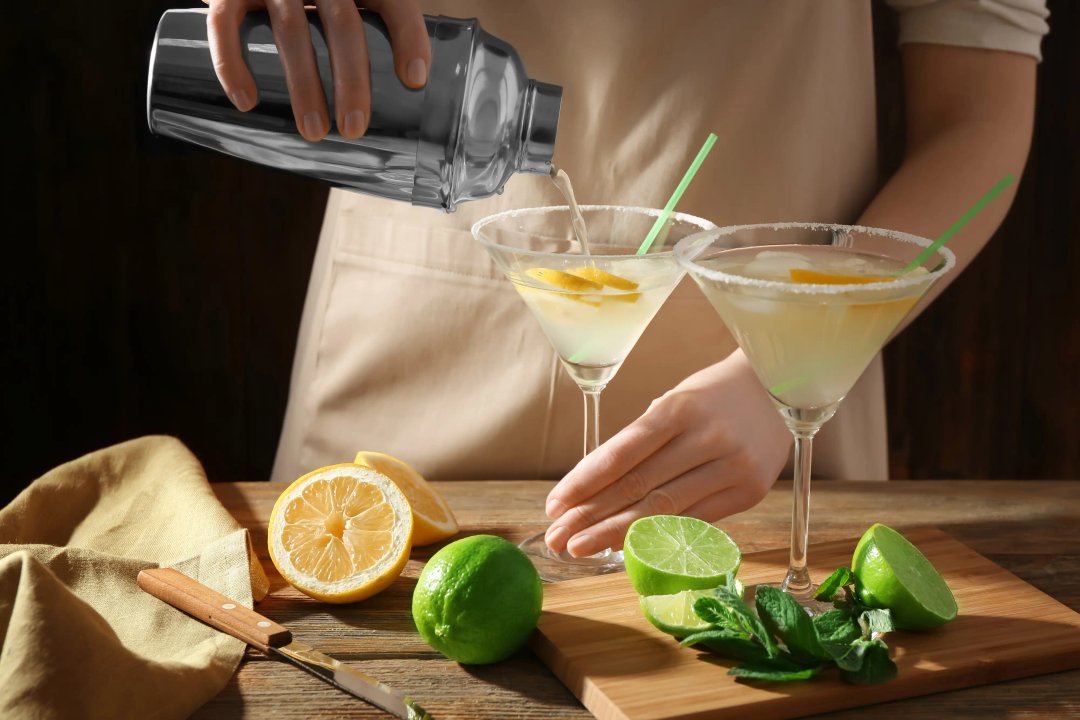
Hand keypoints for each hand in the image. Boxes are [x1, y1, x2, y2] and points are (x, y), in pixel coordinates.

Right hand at [204, 0, 430, 140]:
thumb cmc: (310, 0)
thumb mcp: (343, 6)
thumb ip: (365, 36)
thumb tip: (399, 95)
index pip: (392, 1)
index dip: (408, 36)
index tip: (415, 80)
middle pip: (342, 25)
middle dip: (351, 80)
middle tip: (354, 128)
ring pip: (291, 32)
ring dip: (303, 86)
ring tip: (313, 131)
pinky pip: (226, 25)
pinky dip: (232, 64)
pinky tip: (247, 101)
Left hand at [544, 350, 791, 556]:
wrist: (780, 386)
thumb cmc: (713, 395)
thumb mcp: (675, 401)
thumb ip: (641, 441)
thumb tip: (593, 488)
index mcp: (679, 408)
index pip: (621, 453)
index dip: (584, 482)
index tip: (554, 504)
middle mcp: (706, 438)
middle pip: (637, 486)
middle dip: (591, 515)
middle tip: (557, 538)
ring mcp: (732, 466)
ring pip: (664, 509)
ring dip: (616, 532)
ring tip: (581, 547)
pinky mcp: (751, 490)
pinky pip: (695, 519)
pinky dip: (658, 533)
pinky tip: (628, 545)